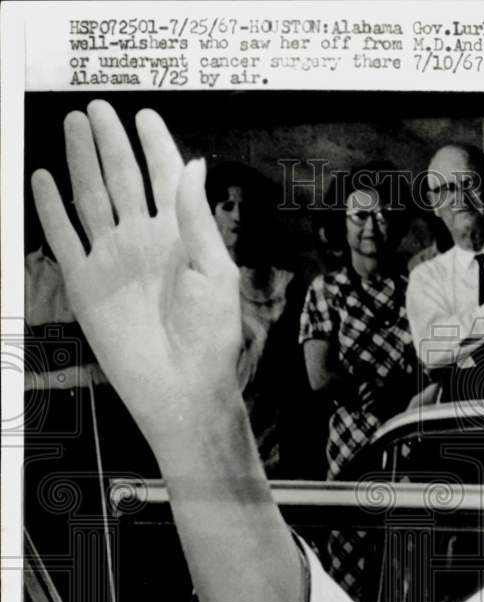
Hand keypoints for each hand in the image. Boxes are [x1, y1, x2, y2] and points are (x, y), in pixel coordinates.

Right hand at [31, 101, 241, 446]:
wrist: (181, 385)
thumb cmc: (210, 334)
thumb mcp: (215, 271)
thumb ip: (198, 217)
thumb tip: (194, 163)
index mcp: (181, 235)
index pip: (166, 179)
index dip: (156, 146)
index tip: (145, 115)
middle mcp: (144, 240)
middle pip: (123, 178)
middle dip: (112, 142)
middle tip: (98, 108)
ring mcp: (112, 258)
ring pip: (91, 197)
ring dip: (82, 161)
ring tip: (74, 125)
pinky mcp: (85, 282)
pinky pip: (63, 236)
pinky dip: (51, 207)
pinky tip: (43, 178)